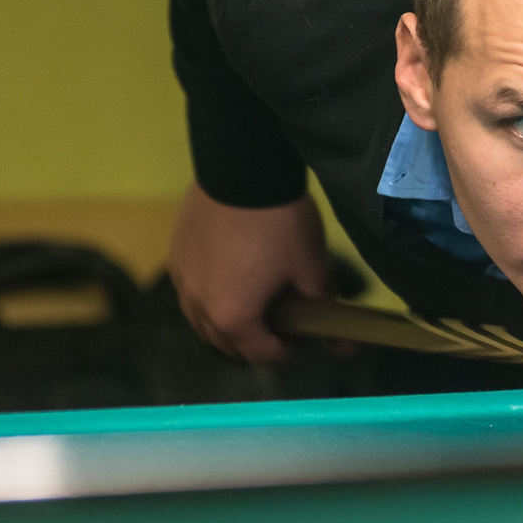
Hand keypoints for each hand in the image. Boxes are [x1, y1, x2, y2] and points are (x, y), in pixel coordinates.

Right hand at [167, 185, 330, 362]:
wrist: (244, 168)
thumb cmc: (282, 224)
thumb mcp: (311, 268)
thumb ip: (324, 310)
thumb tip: (347, 347)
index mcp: (232, 318)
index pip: (261, 354)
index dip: (287, 351)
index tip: (303, 337)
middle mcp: (198, 306)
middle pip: (226, 342)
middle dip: (254, 341)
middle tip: (282, 322)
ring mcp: (182, 279)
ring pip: (202, 319)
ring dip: (227, 321)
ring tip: (255, 300)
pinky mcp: (175, 253)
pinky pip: (191, 289)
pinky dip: (210, 294)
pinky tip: (231, 272)